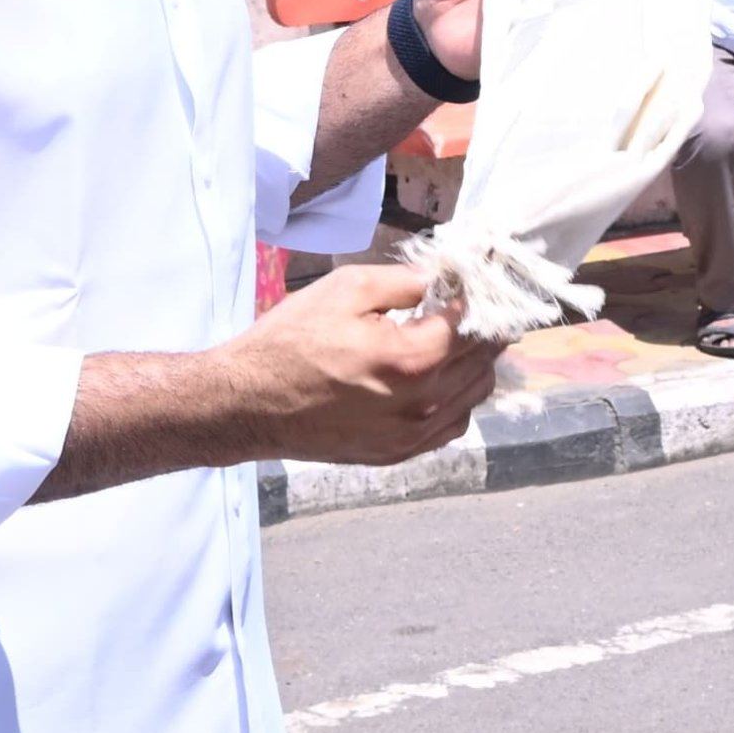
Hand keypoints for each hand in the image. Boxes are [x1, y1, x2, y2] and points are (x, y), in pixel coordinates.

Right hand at [225, 263, 502, 467]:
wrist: (250, 405)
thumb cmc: (291, 342)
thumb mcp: (345, 289)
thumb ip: (403, 281)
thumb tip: (440, 278)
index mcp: (413, 359)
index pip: (475, 325)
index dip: (479, 298)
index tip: (474, 284)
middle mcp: (423, 404)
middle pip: (483, 362)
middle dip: (483, 330)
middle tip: (472, 308)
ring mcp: (413, 435)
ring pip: (474, 397)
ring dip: (475, 366)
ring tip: (455, 342)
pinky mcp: (398, 453)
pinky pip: (451, 426)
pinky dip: (457, 400)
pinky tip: (439, 380)